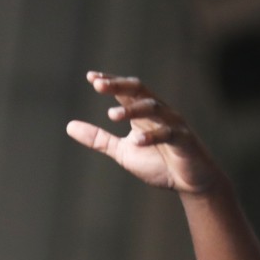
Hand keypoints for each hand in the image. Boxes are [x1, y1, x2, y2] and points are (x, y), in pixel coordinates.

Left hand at [66, 72, 225, 194]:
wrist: (190, 183)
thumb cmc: (158, 163)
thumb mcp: (122, 151)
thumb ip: (98, 139)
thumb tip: (69, 126)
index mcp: (142, 113)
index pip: (126, 91)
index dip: (110, 82)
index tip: (91, 77)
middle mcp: (158, 113)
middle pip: (139, 91)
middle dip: (119, 86)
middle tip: (98, 85)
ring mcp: (173, 124)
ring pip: (153, 108)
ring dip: (132, 110)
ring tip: (111, 115)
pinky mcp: (184, 140)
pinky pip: (168, 134)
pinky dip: (152, 137)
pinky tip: (137, 141)